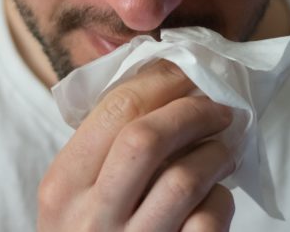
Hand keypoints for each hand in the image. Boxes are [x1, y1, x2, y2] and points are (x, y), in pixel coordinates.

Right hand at [38, 60, 236, 230]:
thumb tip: (167, 82)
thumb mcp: (76, 198)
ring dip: (216, 152)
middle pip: (147, 138)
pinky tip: (217, 197)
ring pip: (184, 178)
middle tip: (219, 106)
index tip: (189, 72)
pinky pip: (207, 221)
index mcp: (62, 187)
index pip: (114, 110)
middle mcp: (89, 218)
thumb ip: (105, 149)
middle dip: (192, 110)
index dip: (162, 81)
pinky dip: (221, 201)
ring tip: (227, 146)